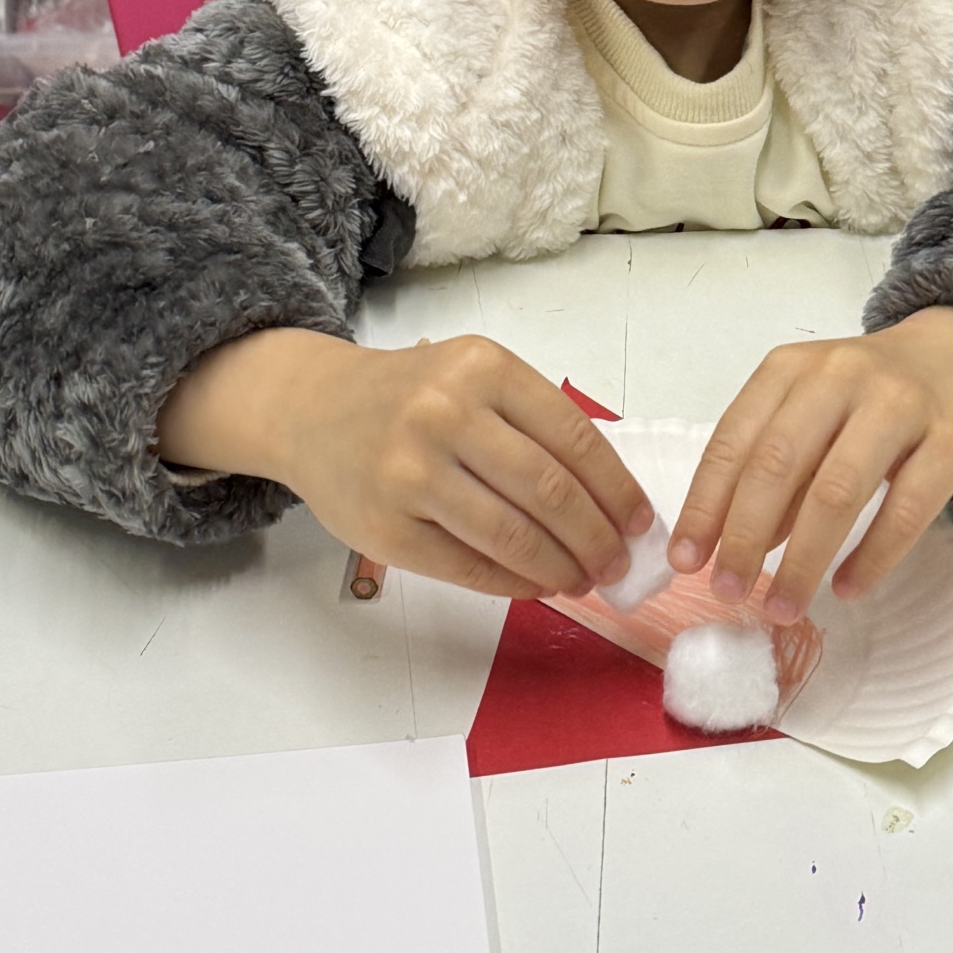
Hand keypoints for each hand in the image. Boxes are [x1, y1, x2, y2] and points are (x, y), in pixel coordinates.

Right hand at [157, 328, 652, 600]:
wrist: (312, 409)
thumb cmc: (409, 397)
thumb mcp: (472, 378)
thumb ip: (532, 424)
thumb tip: (609, 501)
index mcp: (482, 368)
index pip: (574, 438)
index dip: (616, 490)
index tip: (639, 523)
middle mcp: (445, 414)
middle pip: (549, 492)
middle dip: (597, 538)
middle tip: (617, 564)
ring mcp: (411, 472)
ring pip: (512, 535)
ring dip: (561, 568)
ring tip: (583, 581)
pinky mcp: (386, 527)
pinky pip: (468, 566)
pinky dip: (513, 583)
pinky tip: (536, 584)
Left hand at [665, 309, 952, 621]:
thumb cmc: (863, 396)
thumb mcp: (807, 411)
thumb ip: (772, 468)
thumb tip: (733, 546)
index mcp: (789, 368)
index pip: (733, 441)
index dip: (705, 504)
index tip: (687, 561)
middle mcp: (840, 377)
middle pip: (779, 464)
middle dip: (746, 536)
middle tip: (728, 590)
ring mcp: (899, 405)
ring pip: (838, 491)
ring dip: (804, 558)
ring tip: (783, 606)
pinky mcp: (951, 441)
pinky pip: (906, 509)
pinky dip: (872, 556)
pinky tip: (847, 588)